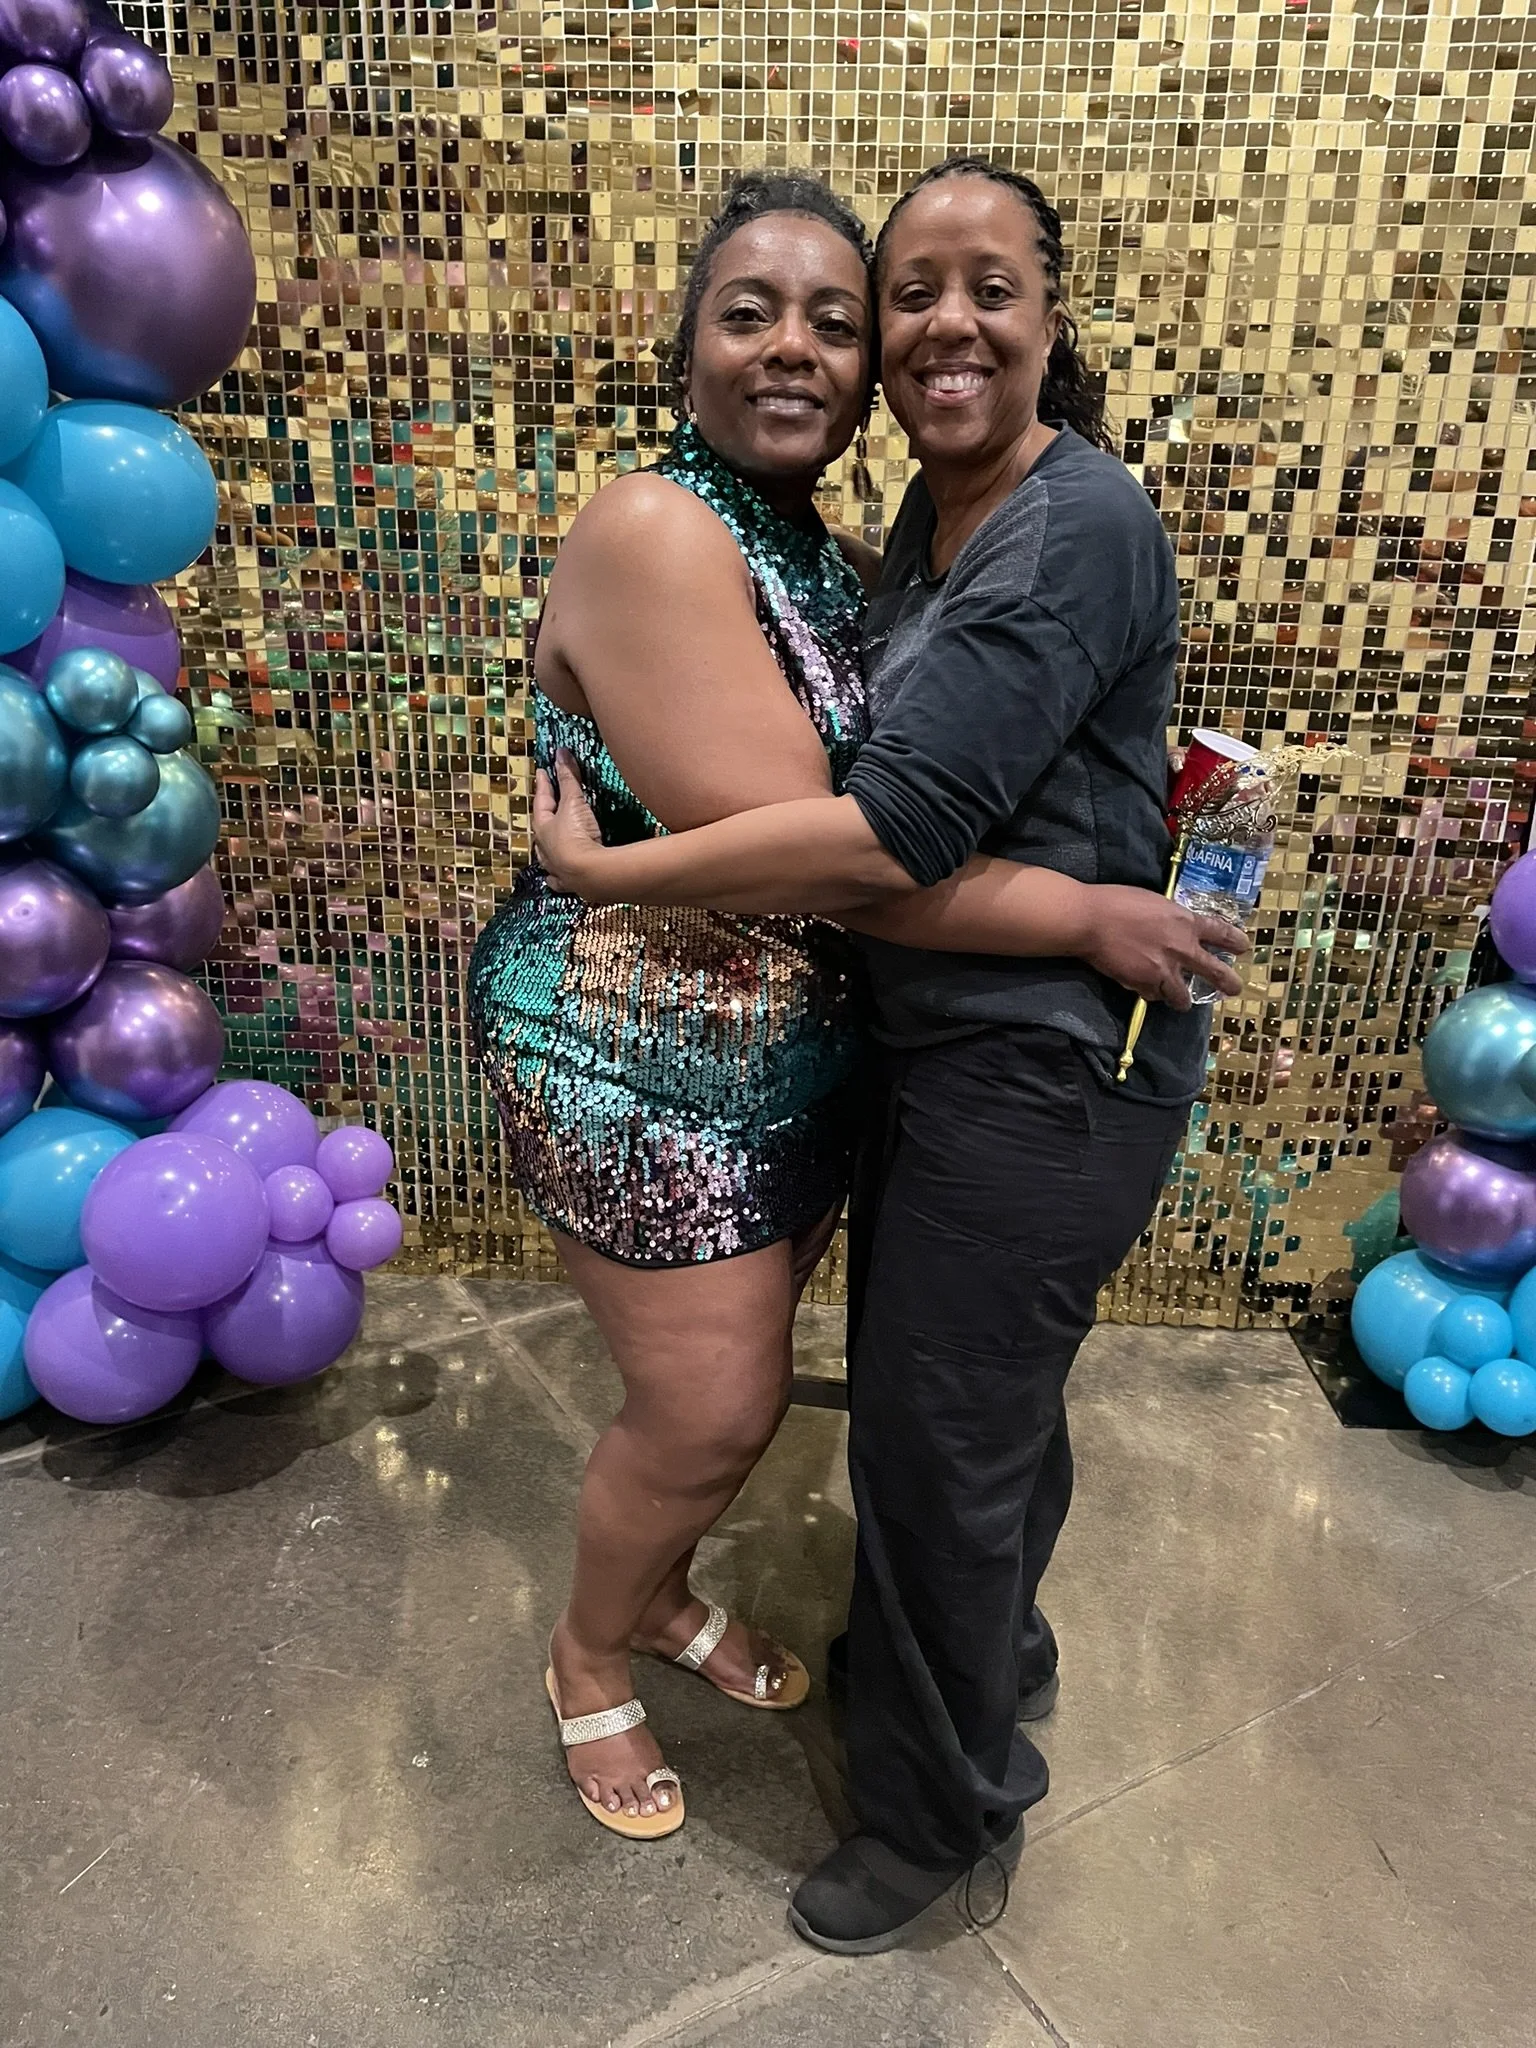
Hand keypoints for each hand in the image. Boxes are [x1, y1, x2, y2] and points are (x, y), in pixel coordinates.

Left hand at [531, 749, 608, 898]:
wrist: (590, 873)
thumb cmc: (576, 835)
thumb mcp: (573, 802)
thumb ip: (568, 778)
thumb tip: (561, 753)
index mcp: (543, 828)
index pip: (541, 801)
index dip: (544, 785)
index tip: (542, 772)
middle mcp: (545, 849)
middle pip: (541, 829)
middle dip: (544, 816)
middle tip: (546, 806)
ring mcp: (555, 868)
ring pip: (546, 855)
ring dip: (547, 847)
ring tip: (548, 843)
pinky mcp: (569, 883)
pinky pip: (557, 879)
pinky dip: (555, 876)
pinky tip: (554, 877)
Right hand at [1082, 886, 1248, 1008]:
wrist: (1091, 920)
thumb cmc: (1118, 901)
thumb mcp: (1155, 902)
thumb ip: (1171, 919)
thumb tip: (1175, 928)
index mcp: (1185, 922)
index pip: (1220, 932)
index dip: (1234, 940)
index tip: (1244, 947)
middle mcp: (1181, 949)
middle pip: (1214, 971)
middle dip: (1227, 982)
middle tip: (1234, 989)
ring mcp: (1163, 970)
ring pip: (1182, 996)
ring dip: (1182, 1000)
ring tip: (1182, 1003)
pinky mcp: (1143, 984)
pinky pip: (1154, 996)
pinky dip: (1152, 994)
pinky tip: (1147, 990)